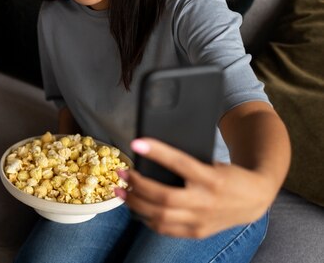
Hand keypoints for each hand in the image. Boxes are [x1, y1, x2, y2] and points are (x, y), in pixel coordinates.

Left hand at [119, 138, 274, 237]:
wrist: (254, 198)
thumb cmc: (227, 174)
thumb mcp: (211, 162)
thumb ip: (186, 161)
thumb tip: (149, 154)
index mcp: (211, 178)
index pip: (181, 163)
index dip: (157, 152)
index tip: (136, 144)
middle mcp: (206, 201)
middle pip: (164, 197)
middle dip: (137, 185)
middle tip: (122, 172)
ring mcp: (201, 220)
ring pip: (160, 216)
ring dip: (135, 203)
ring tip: (121, 191)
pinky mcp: (197, 232)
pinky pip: (165, 228)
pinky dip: (146, 218)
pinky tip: (136, 207)